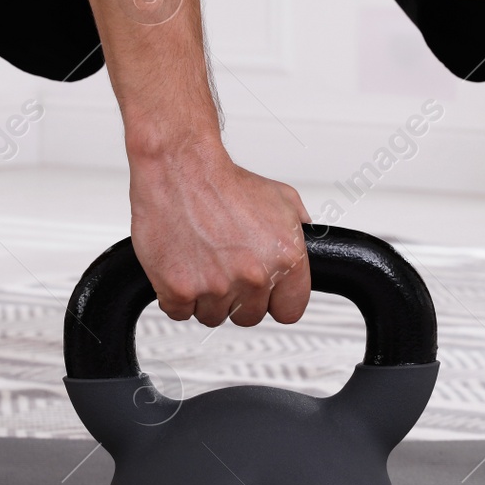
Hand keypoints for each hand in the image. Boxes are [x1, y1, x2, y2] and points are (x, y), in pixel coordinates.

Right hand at [129, 142, 311, 327]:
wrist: (180, 169)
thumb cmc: (222, 181)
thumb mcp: (280, 197)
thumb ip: (299, 226)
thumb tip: (308, 239)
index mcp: (285, 259)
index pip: (289, 310)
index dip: (274, 302)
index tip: (264, 295)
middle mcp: (254, 276)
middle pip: (248, 316)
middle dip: (237, 298)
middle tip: (224, 268)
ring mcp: (217, 287)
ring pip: (213, 315)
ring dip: (206, 296)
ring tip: (201, 261)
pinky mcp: (179, 291)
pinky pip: (180, 312)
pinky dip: (176, 295)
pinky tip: (180, 266)